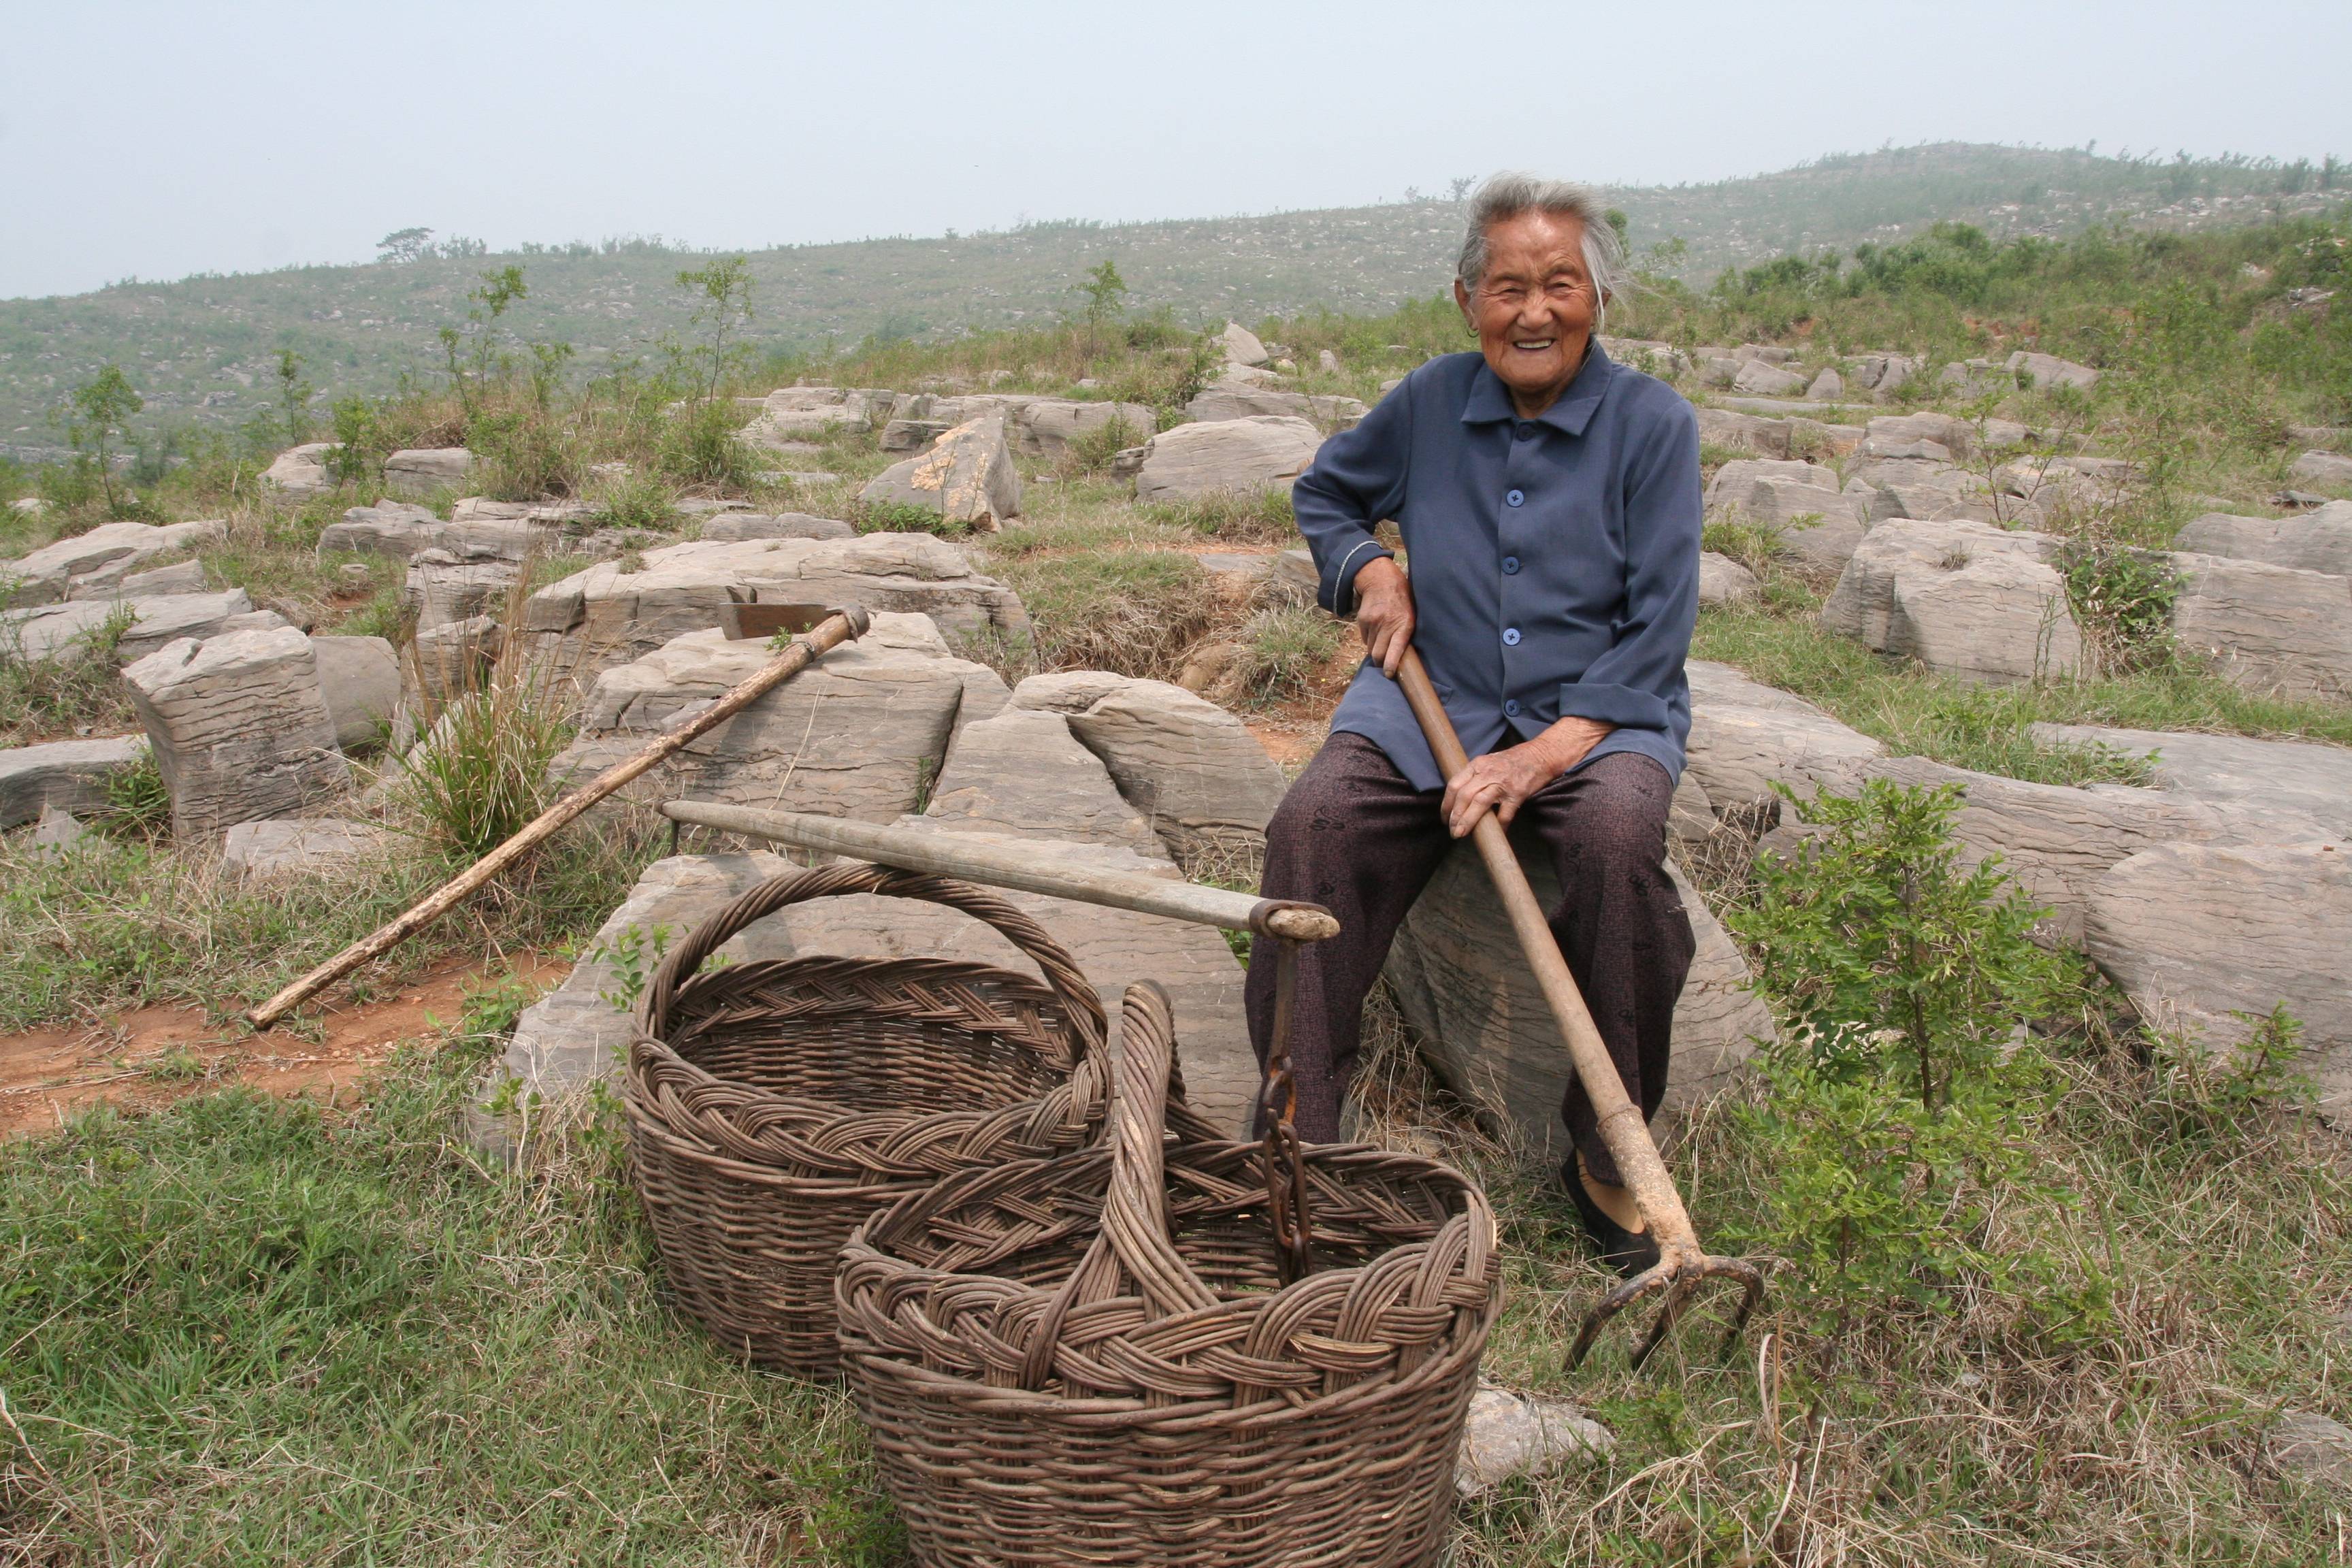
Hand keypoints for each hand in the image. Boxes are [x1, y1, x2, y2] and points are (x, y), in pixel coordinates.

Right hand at [1352, 556, 1414, 676]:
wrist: (1381, 579)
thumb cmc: (1402, 598)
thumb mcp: (1411, 614)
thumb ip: (1406, 632)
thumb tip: (1403, 656)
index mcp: (1403, 624)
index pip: (1395, 649)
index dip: (1390, 665)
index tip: (1389, 674)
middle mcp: (1386, 624)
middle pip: (1378, 654)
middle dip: (1381, 662)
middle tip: (1385, 664)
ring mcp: (1372, 623)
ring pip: (1370, 647)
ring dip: (1376, 650)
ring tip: (1382, 642)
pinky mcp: (1362, 621)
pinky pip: (1365, 638)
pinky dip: (1370, 639)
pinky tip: (1376, 630)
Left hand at [1441, 717, 1614, 836]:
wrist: (1541, 755)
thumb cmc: (1514, 760)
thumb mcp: (1490, 762)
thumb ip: (1476, 776)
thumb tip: (1462, 798)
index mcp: (1477, 765)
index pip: (1454, 784)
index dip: (1446, 803)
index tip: (1444, 817)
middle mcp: (1487, 773)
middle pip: (1463, 795)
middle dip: (1454, 815)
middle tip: (1452, 830)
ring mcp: (1502, 783)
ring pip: (1479, 803)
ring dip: (1468, 821)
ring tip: (1461, 833)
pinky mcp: (1517, 793)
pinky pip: (1504, 814)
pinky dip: (1499, 826)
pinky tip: (1496, 834)